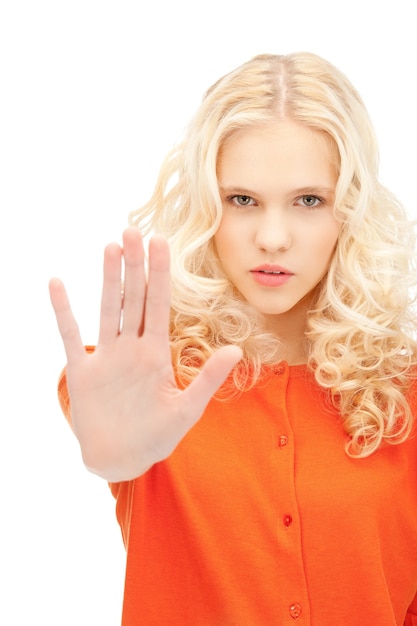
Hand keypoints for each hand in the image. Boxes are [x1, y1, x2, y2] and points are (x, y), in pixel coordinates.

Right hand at [49, 228, 241, 481]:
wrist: (123, 459)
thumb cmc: (157, 436)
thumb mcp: (188, 408)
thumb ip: (208, 378)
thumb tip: (237, 350)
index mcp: (156, 353)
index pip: (159, 305)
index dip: (160, 274)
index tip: (161, 243)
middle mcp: (131, 348)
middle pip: (133, 298)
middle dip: (135, 265)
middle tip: (133, 231)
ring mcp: (106, 357)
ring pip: (107, 309)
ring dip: (108, 279)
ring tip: (110, 247)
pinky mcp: (82, 372)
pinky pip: (71, 336)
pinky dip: (64, 312)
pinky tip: (57, 284)